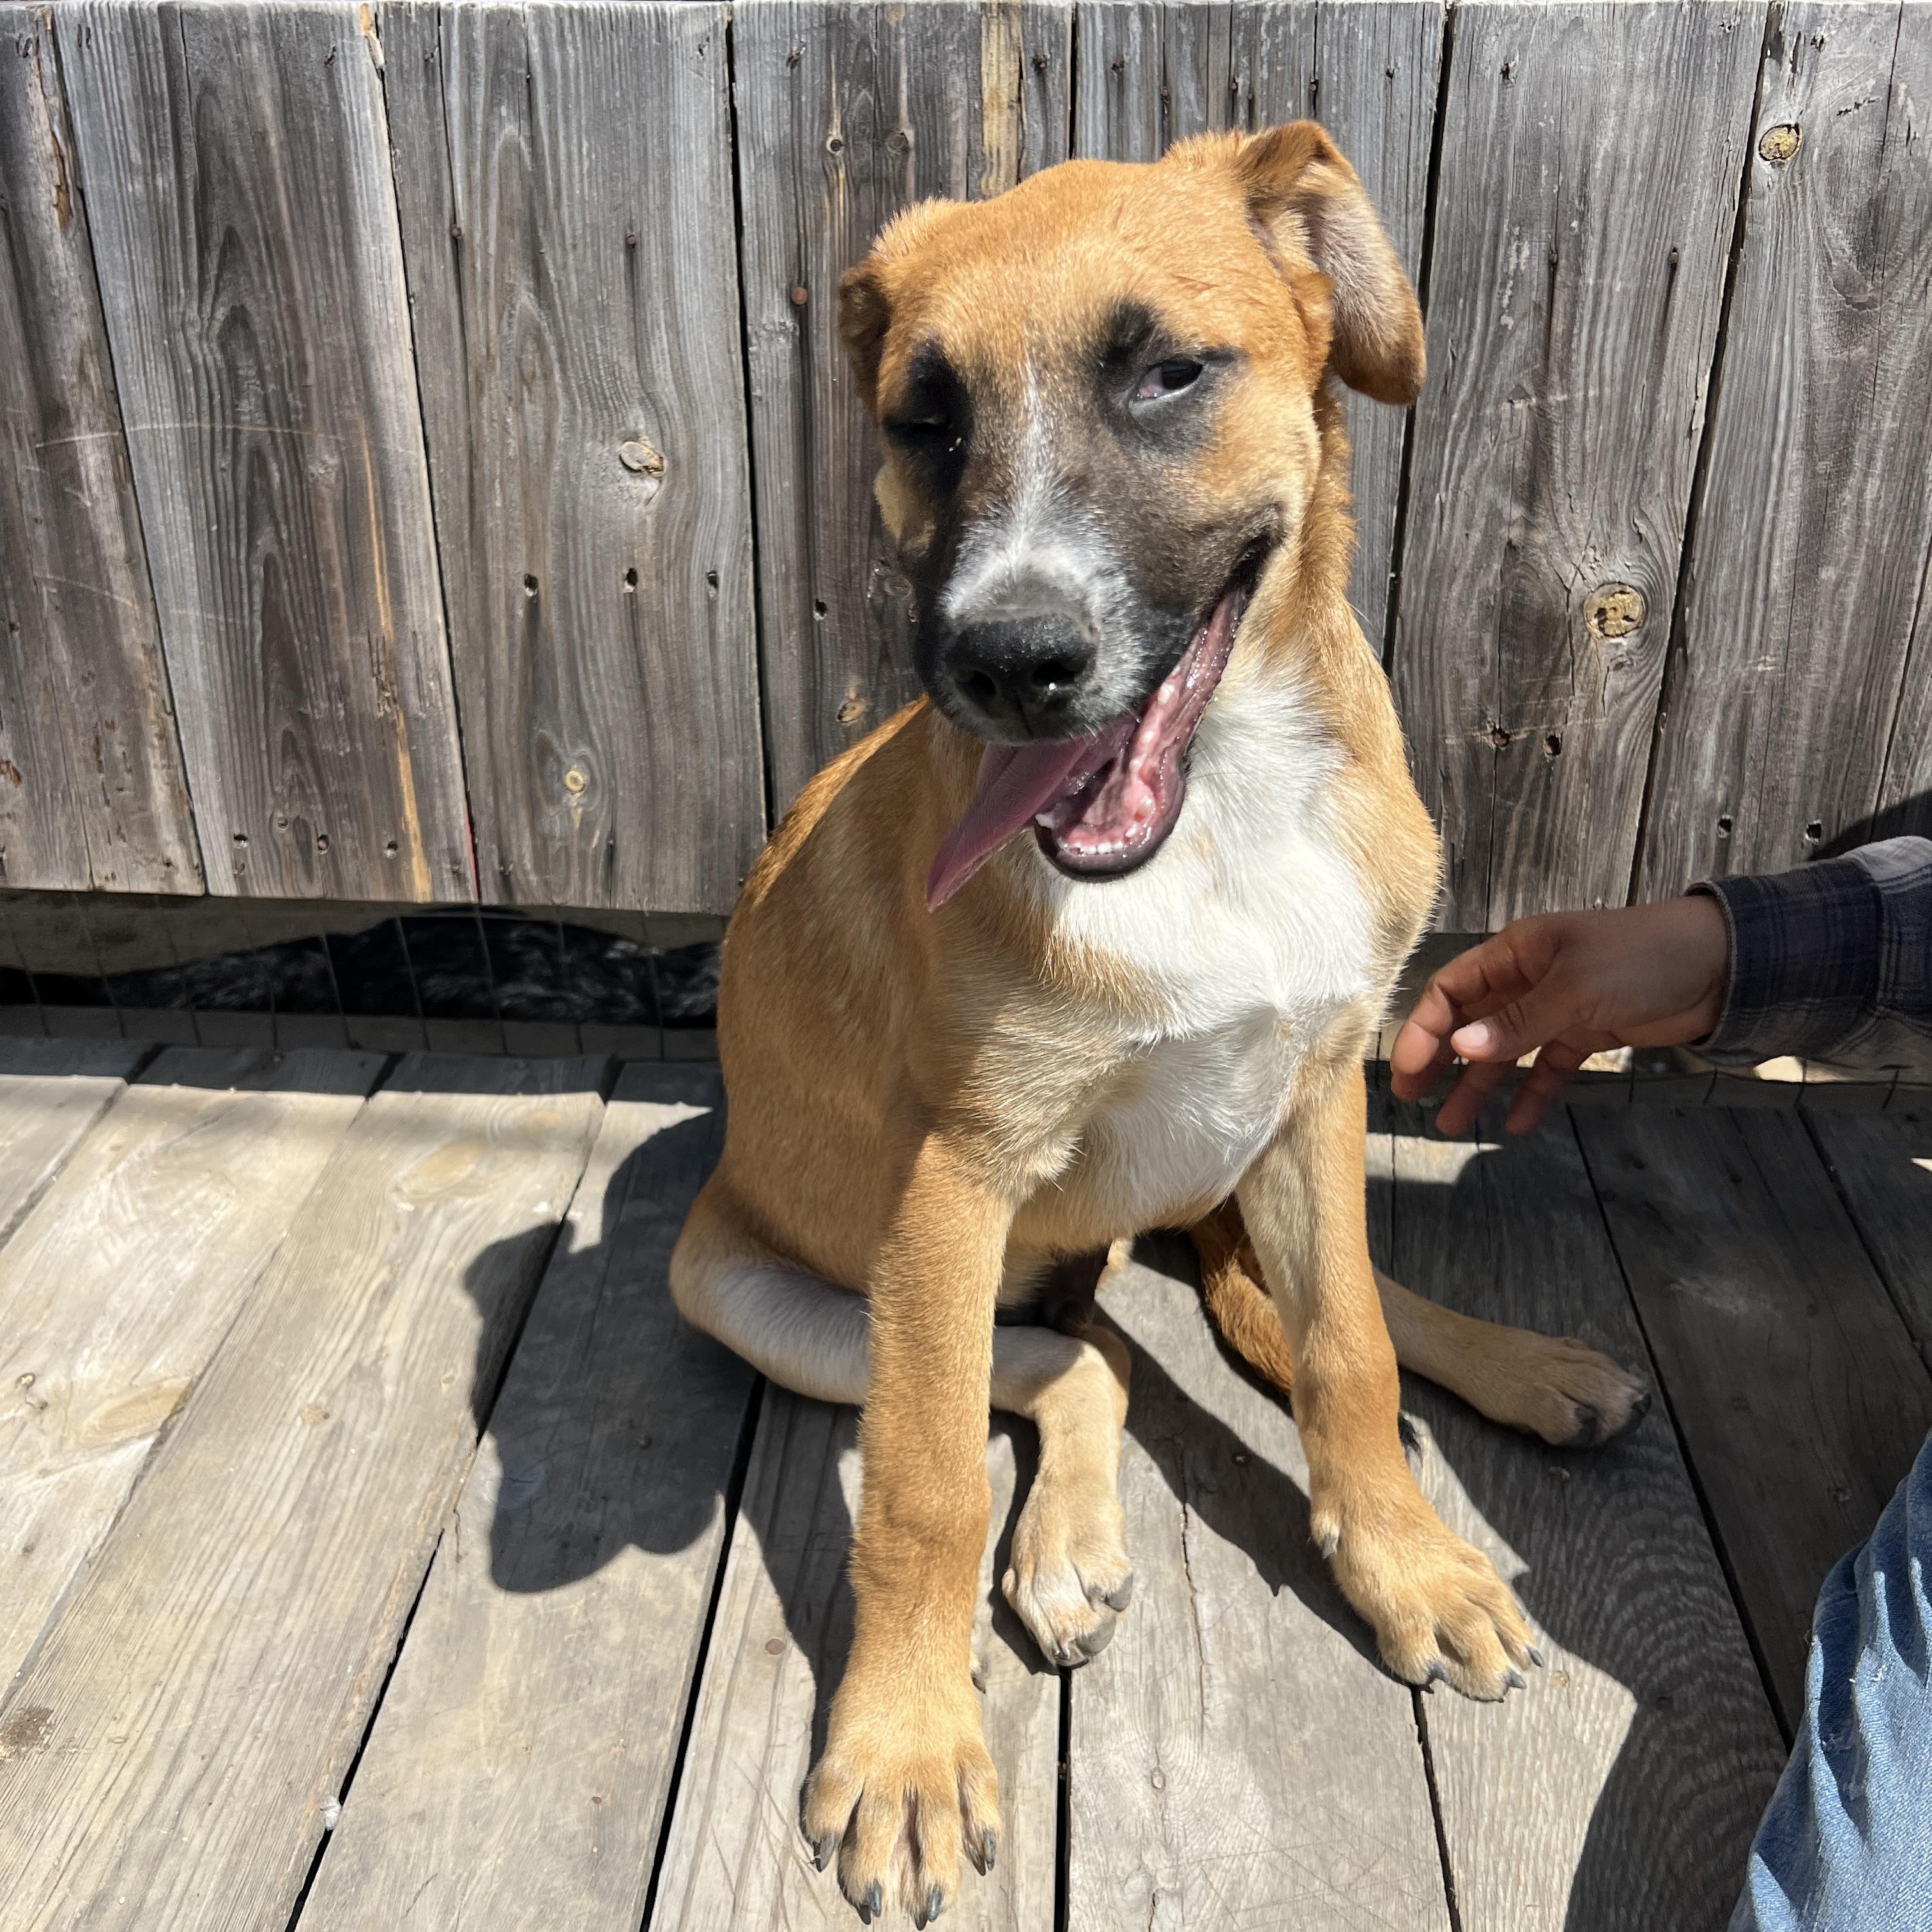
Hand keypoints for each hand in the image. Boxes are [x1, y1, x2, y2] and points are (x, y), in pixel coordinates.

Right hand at [1389, 897, 1730, 1135]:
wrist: (1721, 965)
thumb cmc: (1642, 959)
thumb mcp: (1574, 988)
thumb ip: (1517, 1023)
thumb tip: (1459, 1050)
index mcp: (1517, 952)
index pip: (1452, 990)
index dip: (1424, 1028)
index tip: (1406, 1069)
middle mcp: (1529, 979)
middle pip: (1471, 1023)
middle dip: (1440, 1060)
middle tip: (1413, 1099)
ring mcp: (1557, 1007)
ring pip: (1505, 1051)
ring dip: (1479, 1086)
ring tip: (1453, 1125)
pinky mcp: (1587, 1032)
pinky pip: (1548, 1067)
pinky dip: (1533, 1093)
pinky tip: (1517, 1124)